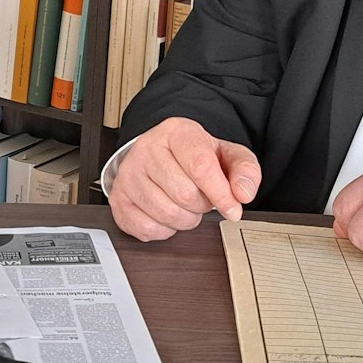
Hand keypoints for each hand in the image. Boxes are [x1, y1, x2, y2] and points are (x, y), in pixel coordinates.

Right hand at [108, 118, 261, 241]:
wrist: (159, 154)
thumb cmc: (193, 157)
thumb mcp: (226, 155)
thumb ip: (245, 170)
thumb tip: (243, 193)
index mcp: (176, 132)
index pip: (201, 167)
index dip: (221, 194)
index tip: (234, 210)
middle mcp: (147, 149)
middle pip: (185, 195)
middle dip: (201, 205)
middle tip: (201, 197)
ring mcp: (128, 174)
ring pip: (166, 214)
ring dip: (185, 218)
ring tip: (184, 204)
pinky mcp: (118, 199)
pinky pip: (148, 229)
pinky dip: (165, 230)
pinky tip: (167, 213)